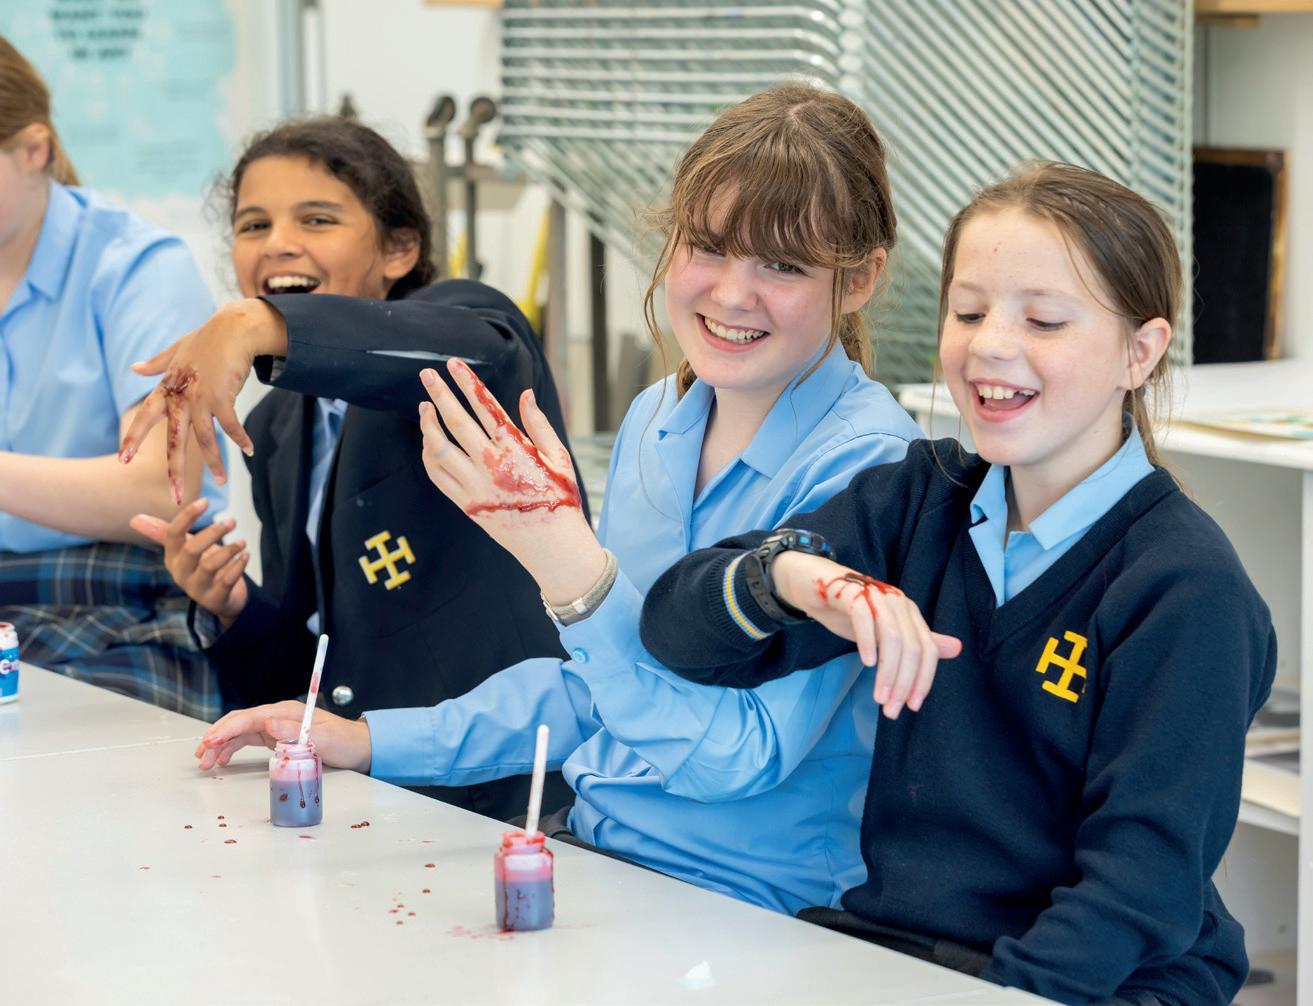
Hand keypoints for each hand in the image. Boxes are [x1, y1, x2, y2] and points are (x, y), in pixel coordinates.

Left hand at [118, 299, 287, 501]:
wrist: (232, 329)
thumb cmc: (206, 339)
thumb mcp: (176, 351)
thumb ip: (156, 363)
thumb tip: (135, 367)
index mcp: (167, 388)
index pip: (145, 416)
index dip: (134, 438)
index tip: (123, 459)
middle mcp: (181, 397)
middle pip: (175, 441)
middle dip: (174, 471)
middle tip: (172, 497)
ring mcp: (201, 398)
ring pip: (206, 440)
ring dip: (215, 463)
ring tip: (221, 482)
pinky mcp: (223, 397)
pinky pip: (231, 425)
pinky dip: (241, 439)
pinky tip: (250, 451)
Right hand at [130, 498, 248, 624]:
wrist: (221, 599)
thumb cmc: (202, 567)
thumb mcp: (185, 549)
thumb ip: (166, 533)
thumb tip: (134, 519)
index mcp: (172, 558)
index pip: (173, 535)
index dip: (187, 517)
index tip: (205, 501)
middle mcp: (181, 573)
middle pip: (192, 550)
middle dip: (213, 533)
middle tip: (232, 521)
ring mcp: (197, 588)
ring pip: (209, 566)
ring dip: (229, 550)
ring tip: (242, 541)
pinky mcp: (215, 599)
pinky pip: (226, 581)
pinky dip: (238, 566)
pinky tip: (246, 555)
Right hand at [195, 700, 372, 772]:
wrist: (358, 746)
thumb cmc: (344, 742)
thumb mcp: (323, 739)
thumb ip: (296, 732)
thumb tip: (268, 723)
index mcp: (287, 712)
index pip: (250, 717)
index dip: (228, 729)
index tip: (211, 742)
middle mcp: (279, 716)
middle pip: (240, 722)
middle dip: (217, 737)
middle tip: (201, 756)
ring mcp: (276, 726)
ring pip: (240, 732)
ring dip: (221, 745)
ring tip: (206, 762)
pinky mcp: (277, 737)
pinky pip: (248, 740)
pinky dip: (233, 748)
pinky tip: (223, 759)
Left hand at [418, 358, 604, 603]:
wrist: (552, 545)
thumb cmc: (560, 498)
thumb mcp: (558, 457)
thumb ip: (538, 424)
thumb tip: (525, 394)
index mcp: (516, 450)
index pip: (485, 407)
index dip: (467, 383)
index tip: (453, 364)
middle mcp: (491, 465)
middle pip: (456, 422)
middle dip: (439, 394)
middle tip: (426, 375)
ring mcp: (475, 486)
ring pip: (439, 449)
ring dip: (428, 425)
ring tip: (424, 407)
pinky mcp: (466, 504)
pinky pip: (438, 475)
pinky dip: (429, 455)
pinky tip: (429, 441)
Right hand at [772, 552, 962, 718]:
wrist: (813, 584)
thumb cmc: (851, 610)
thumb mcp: (884, 631)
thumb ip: (916, 642)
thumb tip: (957, 649)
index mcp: (910, 613)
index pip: (927, 650)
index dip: (923, 680)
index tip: (911, 707)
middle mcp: (898, 603)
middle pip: (912, 648)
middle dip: (904, 683)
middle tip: (890, 709)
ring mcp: (877, 596)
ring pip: (892, 637)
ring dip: (887, 672)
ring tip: (878, 697)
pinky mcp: (852, 593)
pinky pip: (865, 618)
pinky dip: (868, 642)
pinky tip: (866, 663)